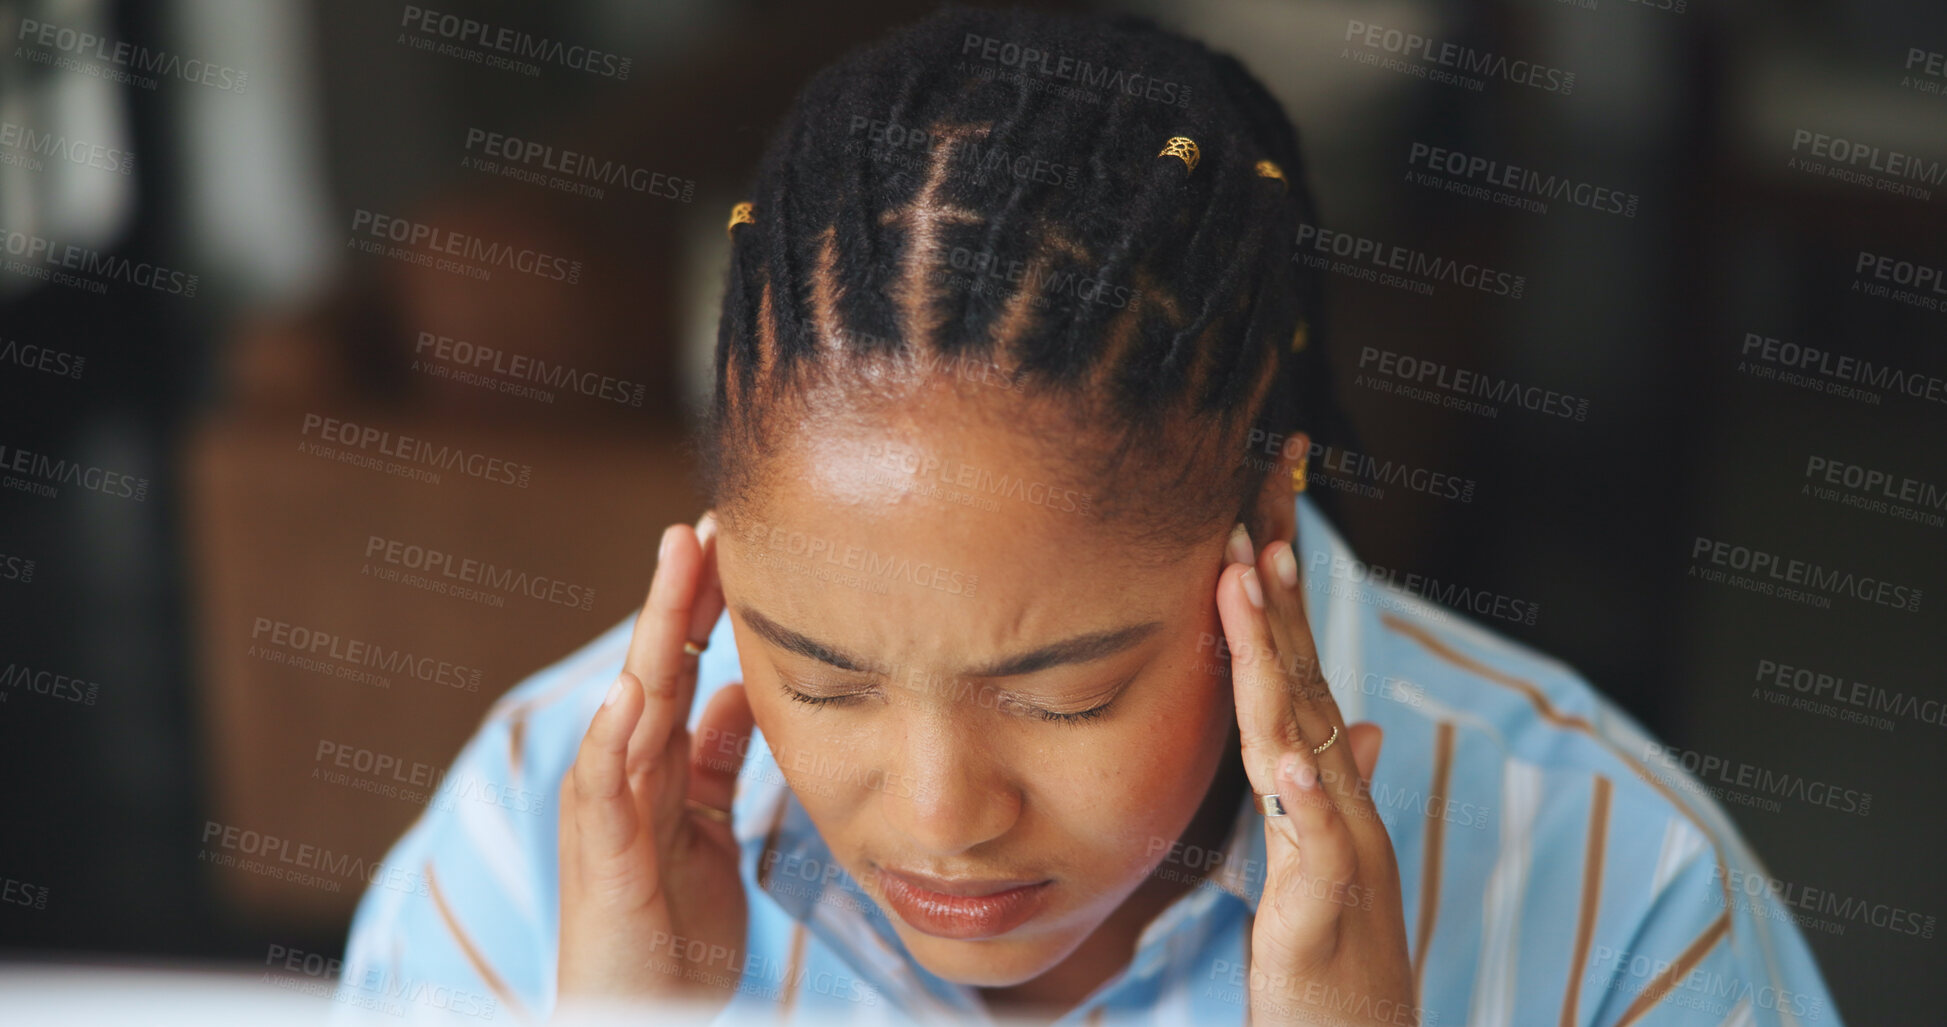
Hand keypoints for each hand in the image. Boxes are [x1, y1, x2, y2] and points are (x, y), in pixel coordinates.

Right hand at [554, 511, 756, 1014]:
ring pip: (633, 703)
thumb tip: (741, 690)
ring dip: (655, 633)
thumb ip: (717, 760)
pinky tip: (633, 688)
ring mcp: (608, 812)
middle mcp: (626, 776)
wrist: (638, 1019)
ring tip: (675, 566)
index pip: (685, 667)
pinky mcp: (602, 858)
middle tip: (705, 522)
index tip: (742, 542)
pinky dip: (614, 735)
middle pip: (659, 665)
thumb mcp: (708, 829)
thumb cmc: (671, 931)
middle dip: (682, 593)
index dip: (709, 606)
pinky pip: (606, 787)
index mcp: (658, 767)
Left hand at [1215, 524, 1416, 1026]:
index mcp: (1327, 785)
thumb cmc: (1337, 958)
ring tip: (1249, 580)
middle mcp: (1339, 799)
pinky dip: (1309, 798)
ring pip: (1304, 734)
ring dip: (1275, 657)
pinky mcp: (1328, 909)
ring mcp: (1339, 849)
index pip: (1299, 671)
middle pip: (1302, 676)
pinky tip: (1291, 755)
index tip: (1255, 519)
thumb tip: (1359, 728)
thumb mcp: (1328, 863)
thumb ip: (1334, 790)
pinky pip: (1321, 846)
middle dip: (1276, 590)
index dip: (1277, 597)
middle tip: (1253, 505)